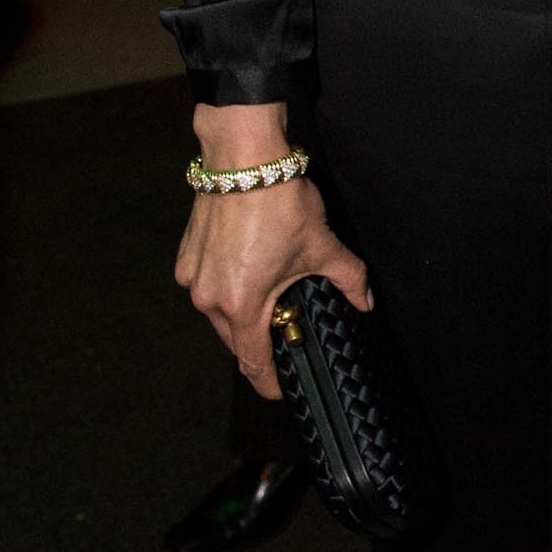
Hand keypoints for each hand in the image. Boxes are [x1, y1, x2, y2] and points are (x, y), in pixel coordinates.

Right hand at [176, 160, 370, 400]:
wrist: (243, 160)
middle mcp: (210, 299)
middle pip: (236, 340)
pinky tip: (248, 270)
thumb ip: (348, 279)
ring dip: (242, 314)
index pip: (253, 363)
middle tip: (286, 330)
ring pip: (219, 315)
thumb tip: (365, 301)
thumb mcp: (322, 246)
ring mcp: (193, 278)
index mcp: (243, 306)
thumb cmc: (279, 203)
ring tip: (270, 294)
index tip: (279, 391)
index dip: (268, 383)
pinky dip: (226, 289)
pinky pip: (206, 288)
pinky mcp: (186, 258)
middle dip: (260, 341)